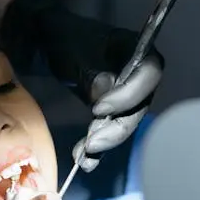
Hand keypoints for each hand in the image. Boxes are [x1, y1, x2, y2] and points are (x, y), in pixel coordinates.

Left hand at [0, 0, 164, 171]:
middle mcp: (137, 74)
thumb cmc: (64, 37)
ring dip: (105, 142)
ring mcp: (126, 94)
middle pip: (139, 105)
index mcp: (134, 48)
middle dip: (117, 128)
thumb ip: (90, 70)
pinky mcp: (112, 110)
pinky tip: (84, 161)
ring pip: (125, 122)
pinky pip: (109, 129)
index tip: (99, 109)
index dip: (129, 94)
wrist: (50, 41)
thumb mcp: (73, 49)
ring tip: (83, 157)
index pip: (149, 73)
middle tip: (92, 144)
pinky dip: (97, 147)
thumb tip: (105, 91)